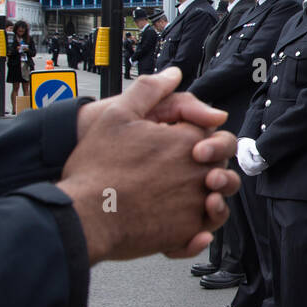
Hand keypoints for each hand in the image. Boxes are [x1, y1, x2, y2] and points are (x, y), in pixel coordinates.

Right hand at [57, 67, 240, 262]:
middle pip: (223, 168)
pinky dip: (199, 230)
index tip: (190, 145)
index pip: (218, 135)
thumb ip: (150, 90)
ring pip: (219, 201)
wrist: (84, 215)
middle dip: (213, 166)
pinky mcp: (185, 233)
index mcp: (189, 141)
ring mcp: (195, 205)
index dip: (207, 139)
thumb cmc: (98, 167)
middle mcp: (199, 173)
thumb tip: (172, 73)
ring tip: (192, 196)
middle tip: (189, 171)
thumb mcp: (118, 115)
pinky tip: (188, 227)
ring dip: (213, 197)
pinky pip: (205, 231)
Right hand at [236, 137, 267, 175]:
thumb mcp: (252, 144)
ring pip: (250, 172)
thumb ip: (255, 149)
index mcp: (244, 156)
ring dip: (258, 170)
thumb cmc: (248, 144)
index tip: (266, 162)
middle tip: (267, 164)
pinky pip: (249, 173)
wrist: (241, 145)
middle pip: (252, 169)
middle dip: (260, 168)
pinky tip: (260, 170)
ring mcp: (241, 165)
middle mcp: (241, 162)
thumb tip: (258, 154)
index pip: (252, 165)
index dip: (260, 165)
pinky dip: (255, 172)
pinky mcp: (242, 167)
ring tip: (264, 166)